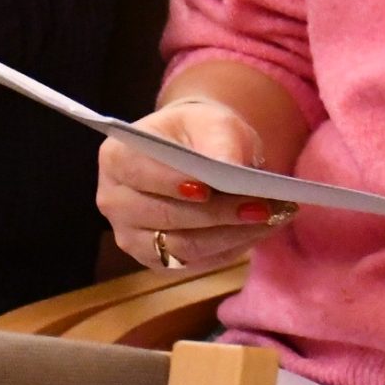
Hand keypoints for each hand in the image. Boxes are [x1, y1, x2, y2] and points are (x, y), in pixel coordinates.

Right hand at [96, 97, 295, 272]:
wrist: (197, 151)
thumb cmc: (200, 132)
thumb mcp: (213, 121)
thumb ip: (219, 140)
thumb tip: (229, 166)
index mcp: (118, 157)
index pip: (139, 173)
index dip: (172, 183)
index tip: (209, 188)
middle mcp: (115, 201)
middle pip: (164, 217)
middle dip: (216, 214)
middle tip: (262, 206)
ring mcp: (132, 236)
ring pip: (182, 247)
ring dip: (229, 236)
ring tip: (270, 218)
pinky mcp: (156, 260)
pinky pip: (194, 262)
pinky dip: (230, 249)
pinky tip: (259, 231)